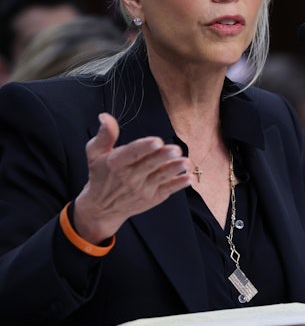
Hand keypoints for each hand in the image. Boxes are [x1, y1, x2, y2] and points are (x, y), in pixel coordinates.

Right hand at [73, 113, 194, 242]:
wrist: (102, 208)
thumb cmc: (101, 176)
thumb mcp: (95, 154)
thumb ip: (104, 135)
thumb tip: (105, 116)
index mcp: (116, 163)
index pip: (131, 153)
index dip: (144, 147)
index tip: (157, 141)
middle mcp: (129, 177)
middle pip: (149, 165)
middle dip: (163, 156)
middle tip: (176, 149)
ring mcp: (142, 189)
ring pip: (161, 177)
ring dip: (174, 169)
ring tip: (186, 162)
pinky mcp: (153, 197)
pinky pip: (168, 189)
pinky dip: (179, 184)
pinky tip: (189, 178)